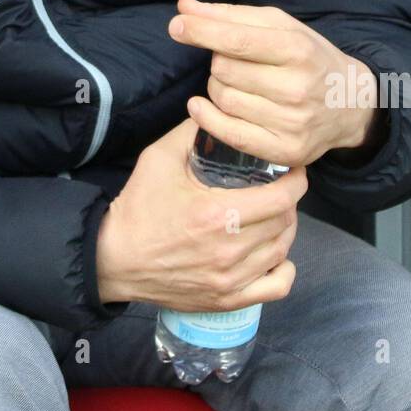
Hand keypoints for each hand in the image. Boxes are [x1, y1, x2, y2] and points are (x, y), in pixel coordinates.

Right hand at [96, 117, 306, 311]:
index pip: (281, 197)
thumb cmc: (138, 208)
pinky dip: (283, 268)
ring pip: (283, 250)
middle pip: (285, 222)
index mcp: (217, 214)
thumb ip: (191, 132)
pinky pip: (276, 286)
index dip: (296, 180)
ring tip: (272, 215)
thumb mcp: (158, 159)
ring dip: (284, 229)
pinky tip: (271, 253)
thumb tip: (216, 110)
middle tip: (276, 188)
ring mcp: (230, 279)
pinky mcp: (227, 299)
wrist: (114, 258)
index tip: (293, 169)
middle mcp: (229, 250)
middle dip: (287, 200)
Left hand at [168, 0, 379, 168]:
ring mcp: (292, 123)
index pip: (238, 41)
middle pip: (223, 70)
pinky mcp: (285, 150)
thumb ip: (230, 16)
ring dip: (218, 88)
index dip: (202, 31)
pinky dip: (207, 118)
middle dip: (219, 61)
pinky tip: (201, 107)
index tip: (177, 25)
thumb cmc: (307, 57)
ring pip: (223, 99)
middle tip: (237, 63)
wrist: (350, 103)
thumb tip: (184, 8)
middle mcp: (297, 88)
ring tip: (239, 84)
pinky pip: (229, 134)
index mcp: (297, 50)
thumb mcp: (279, 27)